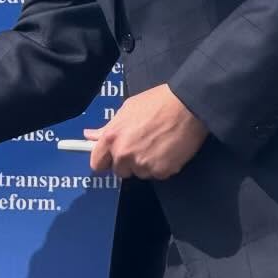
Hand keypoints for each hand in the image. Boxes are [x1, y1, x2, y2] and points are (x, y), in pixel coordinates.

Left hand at [86, 84, 206, 180]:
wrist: (188, 106)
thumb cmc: (157, 103)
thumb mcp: (127, 109)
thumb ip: (108, 127)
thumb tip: (90, 135)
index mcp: (111, 137)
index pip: (97, 163)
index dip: (105, 160)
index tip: (110, 158)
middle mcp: (124, 153)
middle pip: (120, 171)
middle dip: (128, 162)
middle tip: (141, 147)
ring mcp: (142, 164)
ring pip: (139, 173)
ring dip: (146, 165)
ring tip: (158, 146)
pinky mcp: (161, 170)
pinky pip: (158, 174)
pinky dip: (162, 166)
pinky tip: (168, 150)